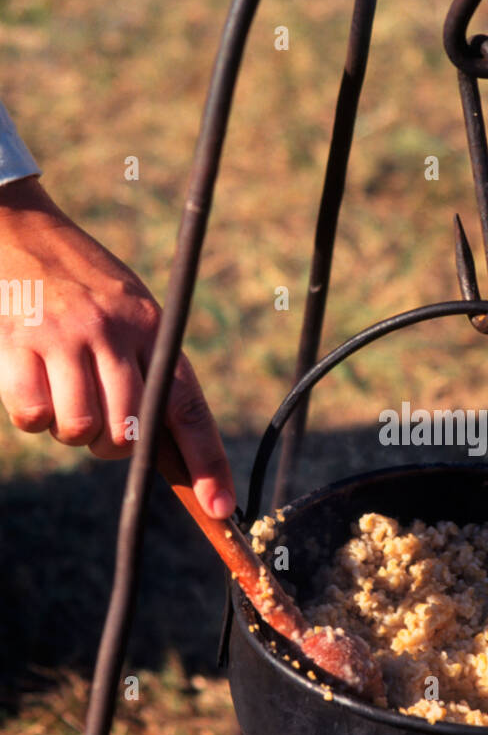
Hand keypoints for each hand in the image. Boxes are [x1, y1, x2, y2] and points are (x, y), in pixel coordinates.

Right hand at [0, 175, 235, 518]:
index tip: (220, 508)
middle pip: (129, 434)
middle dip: (115, 449)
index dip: (207, 463)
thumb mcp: (131, 311)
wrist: (19, 227)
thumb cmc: (83, 282)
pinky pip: (32, 416)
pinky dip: (32, 417)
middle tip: (100, 422)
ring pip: (81, 431)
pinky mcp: (18, 342)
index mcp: (153, 329)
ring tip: (63, 392)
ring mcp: (66, 337)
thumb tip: (171, 451)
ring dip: (71, 431)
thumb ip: (150, 368)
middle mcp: (115, 333)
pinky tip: (31, 383)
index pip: (189, 408)